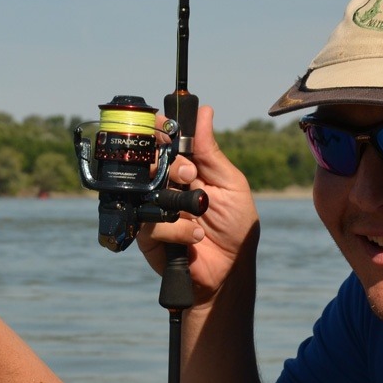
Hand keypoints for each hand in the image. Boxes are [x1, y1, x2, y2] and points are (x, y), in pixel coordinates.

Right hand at [137, 105, 258, 303]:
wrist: (229, 271)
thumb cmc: (235, 228)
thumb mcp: (231, 183)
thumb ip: (212, 151)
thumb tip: (204, 111)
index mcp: (186, 169)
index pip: (166, 141)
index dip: (162, 130)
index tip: (163, 123)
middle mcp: (166, 186)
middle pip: (151, 160)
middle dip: (171, 164)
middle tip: (189, 174)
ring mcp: (155, 209)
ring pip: (147, 188)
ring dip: (175, 196)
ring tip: (198, 209)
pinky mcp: (147, 235)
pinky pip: (151, 222)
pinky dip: (178, 229)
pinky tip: (196, 236)